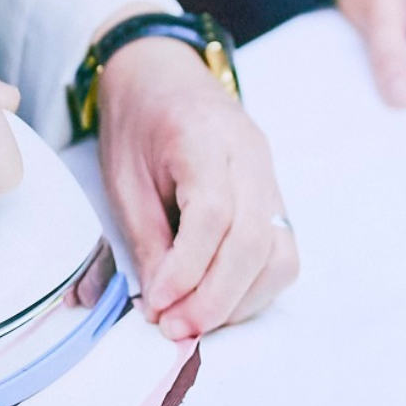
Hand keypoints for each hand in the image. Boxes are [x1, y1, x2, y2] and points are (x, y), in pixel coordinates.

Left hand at [96, 35, 297, 338]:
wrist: (162, 76)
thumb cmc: (137, 122)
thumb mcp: (123, 177)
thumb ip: (146, 238)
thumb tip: (161, 303)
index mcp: (203, 138)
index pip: (213, 213)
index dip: (188, 269)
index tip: (158, 305)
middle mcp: (250, 156)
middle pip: (254, 240)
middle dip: (215, 299)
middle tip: (175, 330)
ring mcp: (269, 177)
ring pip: (280, 254)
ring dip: (239, 301)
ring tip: (193, 323)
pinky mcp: (275, 196)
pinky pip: (282, 253)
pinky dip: (253, 288)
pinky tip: (217, 302)